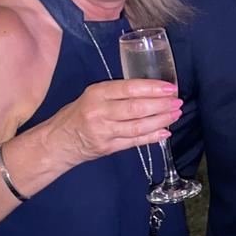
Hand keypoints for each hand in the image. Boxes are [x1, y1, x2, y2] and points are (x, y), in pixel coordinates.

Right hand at [47, 79, 181, 167]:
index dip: (152, 88)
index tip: (170, 88)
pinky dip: (152, 137)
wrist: (58, 141)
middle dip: (161, 105)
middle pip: (136, 108)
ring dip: (160, 121)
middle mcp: (99, 112)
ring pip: (138, 126)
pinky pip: (134, 142)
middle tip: (177, 102)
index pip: (129, 88)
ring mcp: (103, 132)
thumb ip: (117, 93)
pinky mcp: (107, 148)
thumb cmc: (78, 114)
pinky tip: (165, 132)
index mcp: (96, 93)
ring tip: (175, 115)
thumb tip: (151, 90)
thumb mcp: (92, 95)